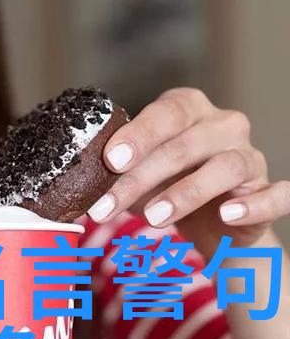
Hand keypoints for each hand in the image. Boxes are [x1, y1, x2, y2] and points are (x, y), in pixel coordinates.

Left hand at [86, 87, 289, 256]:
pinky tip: (226, 216)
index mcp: (190, 114)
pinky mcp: (269, 192)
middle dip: (142, 178)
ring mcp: (251, 158)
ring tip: (153, 219)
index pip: (168, 112)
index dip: (139, 134)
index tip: (109, 162)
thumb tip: (70, 187)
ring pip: (227, 166)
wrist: (215, 226)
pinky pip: (275, 193)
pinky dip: (254, 204)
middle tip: (108, 207)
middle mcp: (224, 128)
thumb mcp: (138, 180)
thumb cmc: (169, 191)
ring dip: (187, 193)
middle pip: (186, 144)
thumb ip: (115, 175)